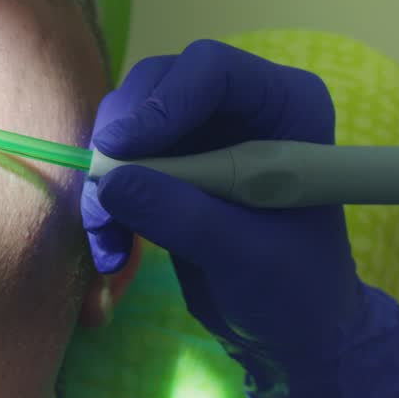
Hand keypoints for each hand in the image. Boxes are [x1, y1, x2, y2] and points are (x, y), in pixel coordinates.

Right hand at [81, 40, 398, 397]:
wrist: (288, 328)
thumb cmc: (294, 291)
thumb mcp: (245, 257)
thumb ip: (184, 216)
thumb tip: (111, 182)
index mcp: (283, 107)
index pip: (213, 70)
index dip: (164, 101)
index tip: (125, 150)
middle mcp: (238, 105)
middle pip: (157, 84)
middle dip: (122, 137)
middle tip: (104, 189)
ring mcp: (199, 129)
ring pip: (126, 119)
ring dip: (107, 175)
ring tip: (108, 236)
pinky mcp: (168, 160)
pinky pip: (117, 157)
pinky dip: (106, 198)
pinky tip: (111, 246)